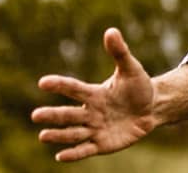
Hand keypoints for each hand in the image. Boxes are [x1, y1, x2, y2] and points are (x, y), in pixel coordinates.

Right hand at [30, 28, 157, 161]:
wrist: (152, 108)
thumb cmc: (139, 87)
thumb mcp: (131, 69)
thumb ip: (120, 53)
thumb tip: (111, 31)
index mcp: (93, 93)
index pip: (73, 88)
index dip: (60, 85)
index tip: (43, 82)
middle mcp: (89, 112)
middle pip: (69, 114)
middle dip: (53, 115)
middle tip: (35, 115)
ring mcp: (95, 128)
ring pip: (74, 133)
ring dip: (59, 135)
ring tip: (43, 136)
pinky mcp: (102, 144)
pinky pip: (86, 149)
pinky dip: (74, 153)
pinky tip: (61, 156)